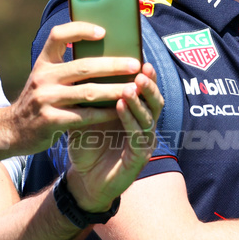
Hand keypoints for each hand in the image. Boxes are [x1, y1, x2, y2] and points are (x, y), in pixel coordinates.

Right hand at [7, 22, 150, 154]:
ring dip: (114, 90)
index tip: (103, 32)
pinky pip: (84, 116)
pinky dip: (105, 113)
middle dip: (113, 65)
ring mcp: (46, 99)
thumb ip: (67, 66)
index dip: (80, 30)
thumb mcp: (46, 78)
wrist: (13, 130)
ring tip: (134, 88)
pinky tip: (121, 110)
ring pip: (88, 92)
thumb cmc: (39, 100)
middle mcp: (43, 77)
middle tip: (135, 64)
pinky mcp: (51, 120)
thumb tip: (105, 51)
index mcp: (44, 62)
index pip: (58, 36)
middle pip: (83, 66)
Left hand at [64, 66, 162, 213]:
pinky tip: (120, 106)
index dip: (147, 76)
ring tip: (129, 85)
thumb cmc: (88, 147)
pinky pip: (138, 135)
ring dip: (140, 100)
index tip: (141, 58)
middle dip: (149, 85)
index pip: (146, 92)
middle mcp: (145, 127)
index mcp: (136, 115)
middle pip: (155, 102)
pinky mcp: (139, 158)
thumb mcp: (88, 116)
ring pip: (150, 117)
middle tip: (141, 69)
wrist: (84, 180)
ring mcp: (144, 143)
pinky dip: (130, 119)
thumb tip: (82, 65)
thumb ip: (91, 96)